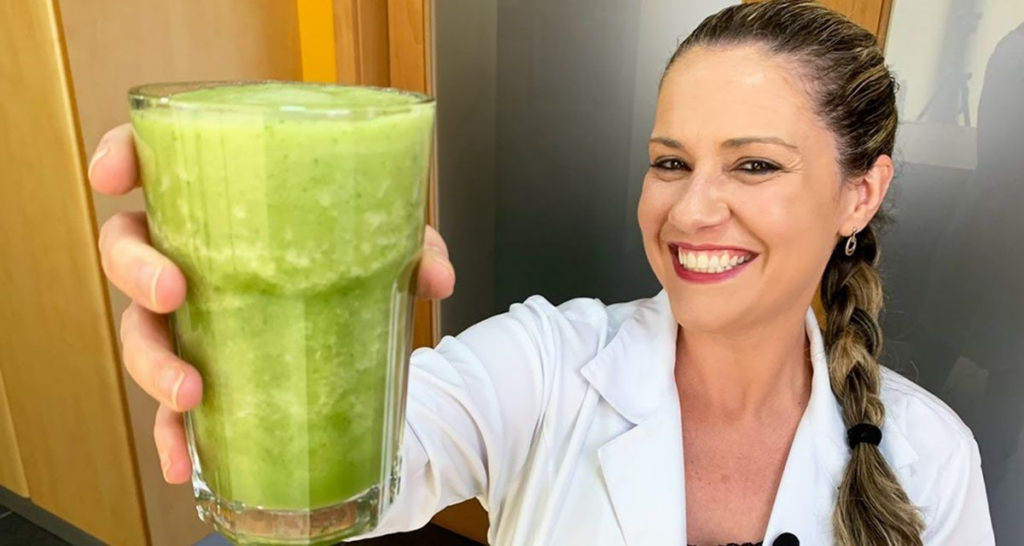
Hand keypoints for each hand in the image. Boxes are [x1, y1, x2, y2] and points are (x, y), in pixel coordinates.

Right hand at [90, 124, 455, 483]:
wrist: (361, 329)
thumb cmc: (349, 262)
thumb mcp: (384, 245)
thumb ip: (410, 246)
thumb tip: (435, 275)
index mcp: (224, 205)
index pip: (154, 164)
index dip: (121, 159)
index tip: (113, 176)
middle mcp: (191, 256)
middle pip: (127, 249)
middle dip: (135, 270)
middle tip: (174, 291)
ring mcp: (190, 318)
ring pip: (140, 332)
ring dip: (154, 364)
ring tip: (193, 392)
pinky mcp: (202, 372)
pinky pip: (170, 407)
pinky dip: (173, 435)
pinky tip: (185, 459)